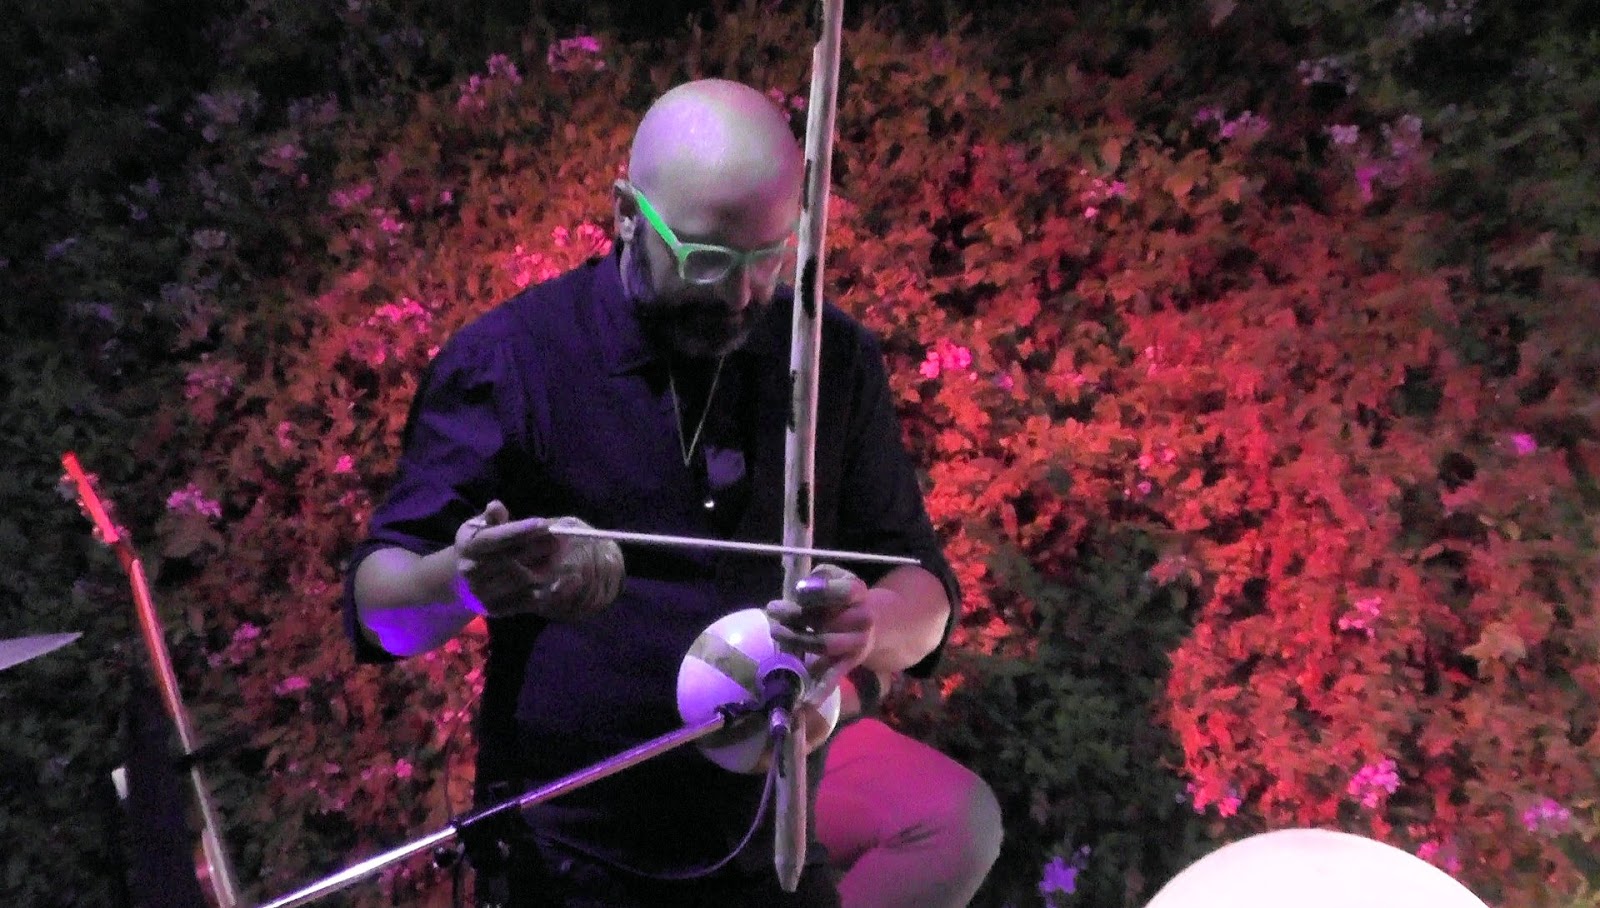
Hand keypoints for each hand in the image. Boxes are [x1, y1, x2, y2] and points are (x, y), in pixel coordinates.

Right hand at [454, 501, 623, 620]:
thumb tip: (496, 506)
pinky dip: (545, 589)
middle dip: (539, 547)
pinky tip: (558, 576)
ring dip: (545, 566)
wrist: (463, 580)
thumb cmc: (480, 545)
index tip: (543, 524)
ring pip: (522, 580)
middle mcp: (471, 572)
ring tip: (560, 553)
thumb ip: (491, 517)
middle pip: (511, 560)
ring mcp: (482, 593)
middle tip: (561, 537)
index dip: (519, 531)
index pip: (494, 539)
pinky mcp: (495, 609)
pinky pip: (526, 600)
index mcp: (468, 547)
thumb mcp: (479, 527)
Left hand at [764, 563, 875, 705]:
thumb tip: (801, 588)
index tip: (798, 592)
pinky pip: (833, 677)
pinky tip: (806, 702)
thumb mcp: (835, 576)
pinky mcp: (847, 663)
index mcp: (859, 593)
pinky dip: (820, 691)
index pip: (845, 592)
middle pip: (827, 621)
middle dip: (795, 616)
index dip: (821, 592)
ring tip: (775, 631)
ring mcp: (855, 644)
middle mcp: (862, 619)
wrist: (873, 622)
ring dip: (795, 640)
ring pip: (823, 644)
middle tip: (772, 611)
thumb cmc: (843, 595)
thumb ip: (820, 579)